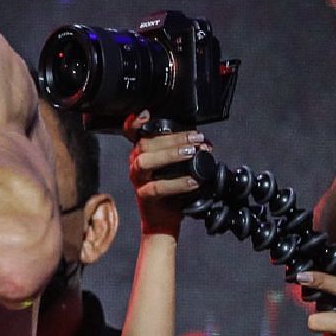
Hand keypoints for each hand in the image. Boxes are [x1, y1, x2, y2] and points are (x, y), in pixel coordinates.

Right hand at [123, 115, 208, 234]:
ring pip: (145, 161)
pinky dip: (177, 183)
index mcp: (142, 153)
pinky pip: (156, 187)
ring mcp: (138, 180)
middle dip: (173, 138)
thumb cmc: (172, 192)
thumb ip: (182, 152)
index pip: (132, 133)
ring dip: (170, 154)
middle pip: (145, 143)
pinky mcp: (144, 196)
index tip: (146, 114)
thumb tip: (203, 143)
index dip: (135, 123)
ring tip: (191, 153)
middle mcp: (136, 164)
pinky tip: (193, 181)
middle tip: (196, 139)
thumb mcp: (176, 168)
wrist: (163, 221)